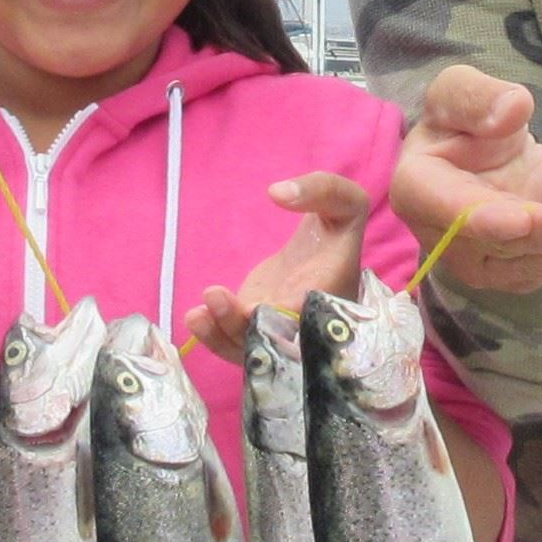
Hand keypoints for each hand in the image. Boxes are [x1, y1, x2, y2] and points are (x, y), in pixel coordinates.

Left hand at [185, 172, 371, 361]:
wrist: (324, 252)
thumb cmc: (336, 229)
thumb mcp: (344, 202)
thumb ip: (322, 189)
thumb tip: (278, 193)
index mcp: (331, 294)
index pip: (312, 316)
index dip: (285, 317)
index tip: (259, 305)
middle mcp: (306, 323)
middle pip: (276, 342)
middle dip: (243, 329)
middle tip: (215, 296)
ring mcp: (279, 331)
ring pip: (252, 351)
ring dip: (221, 337)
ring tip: (197, 313)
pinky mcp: (257, 329)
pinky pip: (237, 344)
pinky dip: (214, 338)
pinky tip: (197, 318)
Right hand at [390, 65, 541, 294]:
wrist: (484, 155)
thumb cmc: (463, 123)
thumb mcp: (458, 89)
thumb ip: (477, 97)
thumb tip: (514, 110)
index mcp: (418, 188)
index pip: (449, 209)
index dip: (484, 219)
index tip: (521, 219)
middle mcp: (444, 236)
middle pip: (496, 245)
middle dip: (540, 234)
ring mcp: (481, 260)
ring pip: (529, 264)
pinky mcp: (519, 269)